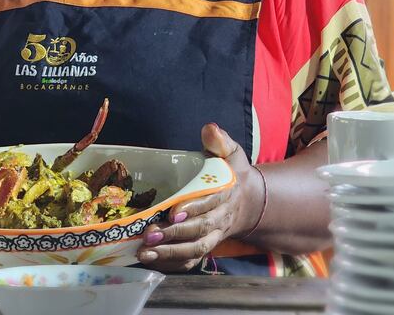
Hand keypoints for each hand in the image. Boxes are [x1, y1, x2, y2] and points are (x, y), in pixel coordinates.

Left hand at [135, 123, 264, 271]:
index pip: (211, 202)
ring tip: (144, 251)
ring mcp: (213, 236)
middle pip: (200, 230)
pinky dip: (171, 264)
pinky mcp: (205, 247)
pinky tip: (150, 261)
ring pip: (195, 249)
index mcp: (226, 193)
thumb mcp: (230, 153)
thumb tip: (209, 129)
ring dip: (170, 253)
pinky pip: (191, 261)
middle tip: (149, 233)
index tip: (173, 211)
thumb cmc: (231, 174)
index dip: (194, 208)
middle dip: (175, 234)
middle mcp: (221, 219)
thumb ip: (220, 141)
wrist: (248, 202)